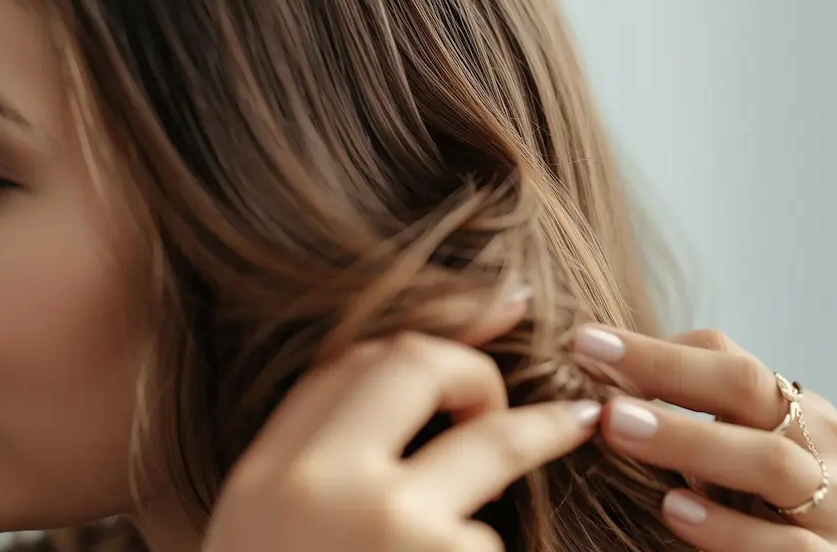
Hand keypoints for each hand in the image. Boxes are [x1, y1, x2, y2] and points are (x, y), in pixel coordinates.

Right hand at [202, 289, 602, 551]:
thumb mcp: (270, 539)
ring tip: (573, 429)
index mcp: (263, 477)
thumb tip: (421, 406)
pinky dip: (504, 541)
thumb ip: (319, 471)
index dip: (424, 326)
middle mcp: (317, 484)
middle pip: (407, 361)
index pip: (343, 362)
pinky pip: (498, 532)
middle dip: (472, 367)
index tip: (491, 307)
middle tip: (504, 402)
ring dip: (538, 431)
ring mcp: (387, 524)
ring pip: (483, 441)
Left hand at [572, 326, 836, 551]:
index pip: (723, 354)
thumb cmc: (736, 511)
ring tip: (619, 430)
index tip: (583, 345)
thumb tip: (588, 363)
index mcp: (795, 404)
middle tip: (600, 381)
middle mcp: (827, 442)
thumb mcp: (707, 456)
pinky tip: (675, 510)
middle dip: (668, 377)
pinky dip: (727, 527)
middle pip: (750, 389)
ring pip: (771, 461)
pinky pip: (785, 545)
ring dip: (689, 442)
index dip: (650, 348)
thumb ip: (671, 413)